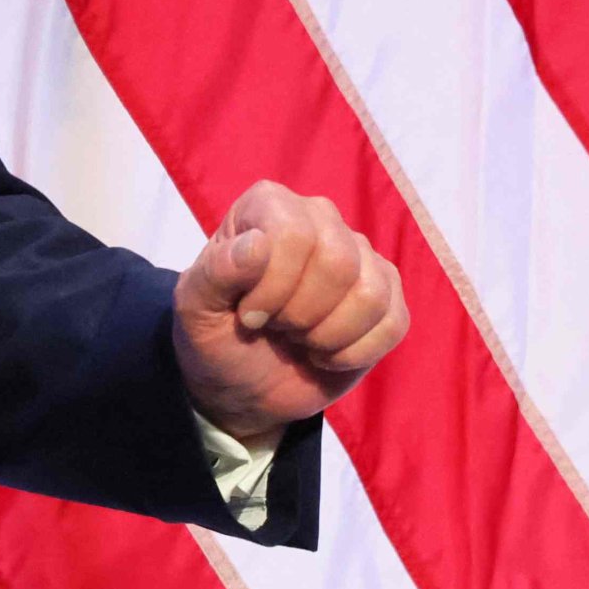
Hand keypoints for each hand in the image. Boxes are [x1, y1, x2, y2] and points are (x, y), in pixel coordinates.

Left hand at [172, 180, 405, 445]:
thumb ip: (217, 272)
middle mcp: (321, 218)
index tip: (248, 316)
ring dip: (328, 336)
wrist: (241, 383)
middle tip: (277, 327)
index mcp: (270, 205)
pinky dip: (355, 353)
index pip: (293, 234)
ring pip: (371, 295)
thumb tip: (257, 245)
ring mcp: (361, 257)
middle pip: (338, 263)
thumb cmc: (215, 333)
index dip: (272, 288)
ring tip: (301, 338)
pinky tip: (326, 353)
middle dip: (300, 314)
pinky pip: (393, 323)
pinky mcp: (388, 298)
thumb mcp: (195, 307)